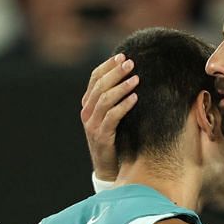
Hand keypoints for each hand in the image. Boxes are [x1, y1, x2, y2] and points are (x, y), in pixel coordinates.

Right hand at [80, 54, 139, 181]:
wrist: (110, 168)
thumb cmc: (117, 140)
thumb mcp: (115, 117)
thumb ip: (117, 100)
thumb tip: (134, 78)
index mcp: (88, 104)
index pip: (94, 78)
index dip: (107, 66)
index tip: (122, 55)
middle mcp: (87, 112)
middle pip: (99, 86)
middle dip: (115, 72)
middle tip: (130, 62)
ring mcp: (92, 124)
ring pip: (104, 99)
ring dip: (121, 86)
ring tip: (136, 78)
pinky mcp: (101, 136)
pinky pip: (112, 117)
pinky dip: (123, 105)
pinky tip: (135, 98)